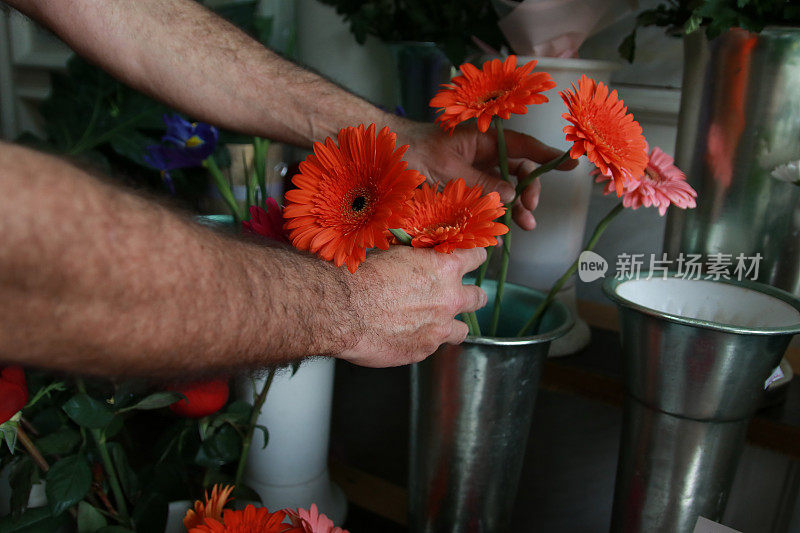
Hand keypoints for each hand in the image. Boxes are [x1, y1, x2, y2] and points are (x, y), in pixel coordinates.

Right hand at [338, 246, 486, 366]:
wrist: (343, 309)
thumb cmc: (362, 278)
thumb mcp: (394, 252)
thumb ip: (416, 258)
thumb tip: (418, 255)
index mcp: (444, 267)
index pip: (475, 258)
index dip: (474, 259)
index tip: (473, 260)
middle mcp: (449, 298)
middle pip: (478, 298)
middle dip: (471, 296)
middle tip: (460, 296)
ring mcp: (440, 327)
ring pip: (462, 330)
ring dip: (452, 326)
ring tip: (437, 324)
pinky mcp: (424, 350)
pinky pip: (434, 346)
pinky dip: (424, 341)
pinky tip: (407, 335)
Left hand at [396, 120, 577, 229]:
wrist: (382, 163)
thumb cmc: (411, 155)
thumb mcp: (448, 169)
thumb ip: (480, 183)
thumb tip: (511, 195)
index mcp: (481, 140)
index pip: (521, 146)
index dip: (546, 155)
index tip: (570, 164)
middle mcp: (481, 155)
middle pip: (517, 172)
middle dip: (528, 192)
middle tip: (529, 213)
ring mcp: (472, 173)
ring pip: (505, 190)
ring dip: (516, 208)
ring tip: (523, 226)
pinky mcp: (463, 191)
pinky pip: (487, 202)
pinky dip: (496, 215)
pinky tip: (500, 230)